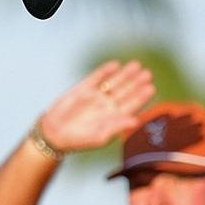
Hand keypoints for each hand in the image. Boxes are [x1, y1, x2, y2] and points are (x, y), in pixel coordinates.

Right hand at [38, 60, 154, 152]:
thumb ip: (118, 126)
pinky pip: (97, 77)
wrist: (54, 134)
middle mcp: (108, 104)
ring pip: (114, 82)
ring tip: (136, 65)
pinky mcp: (84, 88)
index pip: (132, 104)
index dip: (141, 96)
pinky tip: (114, 65)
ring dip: (125, 74)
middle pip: (126, 90)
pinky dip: (105, 71)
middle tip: (147, 74)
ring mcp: (97, 95)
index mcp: (115, 116)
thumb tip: (136, 121)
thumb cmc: (79, 140)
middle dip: (136, 82)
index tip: (151, 88)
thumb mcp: (100, 136)